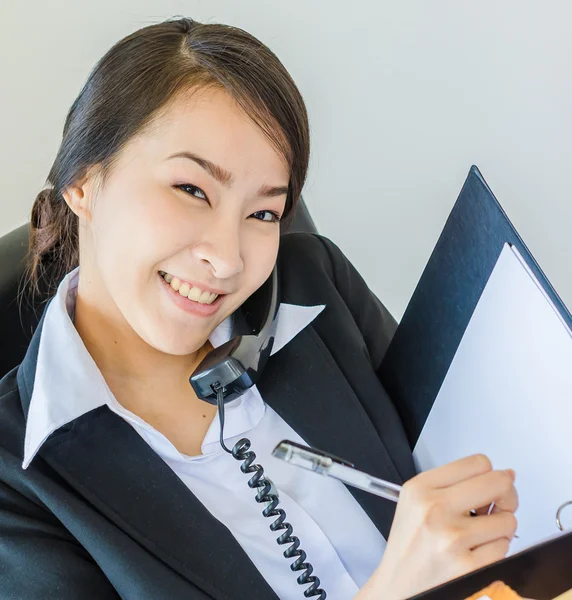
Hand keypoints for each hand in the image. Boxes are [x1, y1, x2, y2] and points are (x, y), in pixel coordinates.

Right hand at [356, 454, 517, 599]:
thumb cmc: (410, 545)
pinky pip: (504, 547)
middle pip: (498, 483)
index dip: (490, 474)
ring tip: (479, 534)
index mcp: (420, 488)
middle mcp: (434, 508)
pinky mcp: (467, 566)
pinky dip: (495, 550)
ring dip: (500, 528)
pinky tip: (476, 551)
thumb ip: (456, 484)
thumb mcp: (417, 502)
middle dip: (506, 495)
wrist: (397, 586)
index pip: (478, 463)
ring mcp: (452, 538)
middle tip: (497, 506)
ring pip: (507, 519)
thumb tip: (507, 474)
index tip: (488, 486)